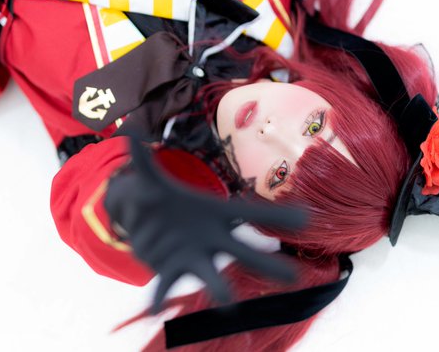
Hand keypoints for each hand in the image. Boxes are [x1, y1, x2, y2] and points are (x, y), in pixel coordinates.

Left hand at [104, 137, 306, 311]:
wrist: (140, 222)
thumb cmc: (160, 199)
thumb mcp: (149, 178)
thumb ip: (143, 159)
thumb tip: (132, 128)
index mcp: (214, 214)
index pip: (251, 213)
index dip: (279, 216)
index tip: (307, 219)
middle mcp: (210, 239)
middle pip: (242, 252)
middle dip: (267, 264)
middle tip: (294, 278)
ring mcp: (192, 257)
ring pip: (209, 274)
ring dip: (218, 285)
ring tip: (229, 301)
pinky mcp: (169, 270)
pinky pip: (166, 286)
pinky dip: (162, 297)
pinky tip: (159, 310)